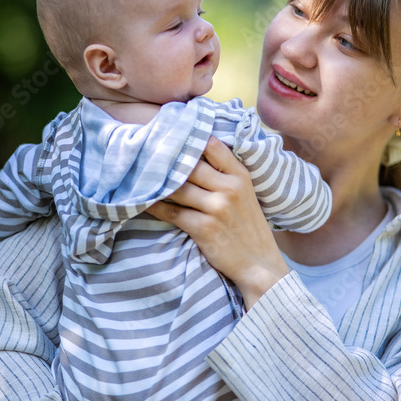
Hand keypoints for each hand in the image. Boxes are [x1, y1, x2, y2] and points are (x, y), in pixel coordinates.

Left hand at [147, 138, 288, 309]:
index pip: (212, 145)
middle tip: (146, 157)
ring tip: (141, 179)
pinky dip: (155, 206)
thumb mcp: (246, 194)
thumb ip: (225, 175)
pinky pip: (171, 211)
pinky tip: (145, 202)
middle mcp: (230, 188)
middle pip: (189, 164)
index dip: (190, 137)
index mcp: (240, 176)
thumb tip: (191, 157)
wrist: (259, 264)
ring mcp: (217, 207)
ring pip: (177, 187)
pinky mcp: (204, 228)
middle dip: (167, 161)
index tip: (170, 136)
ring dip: (157, 184)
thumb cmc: (249, 228)